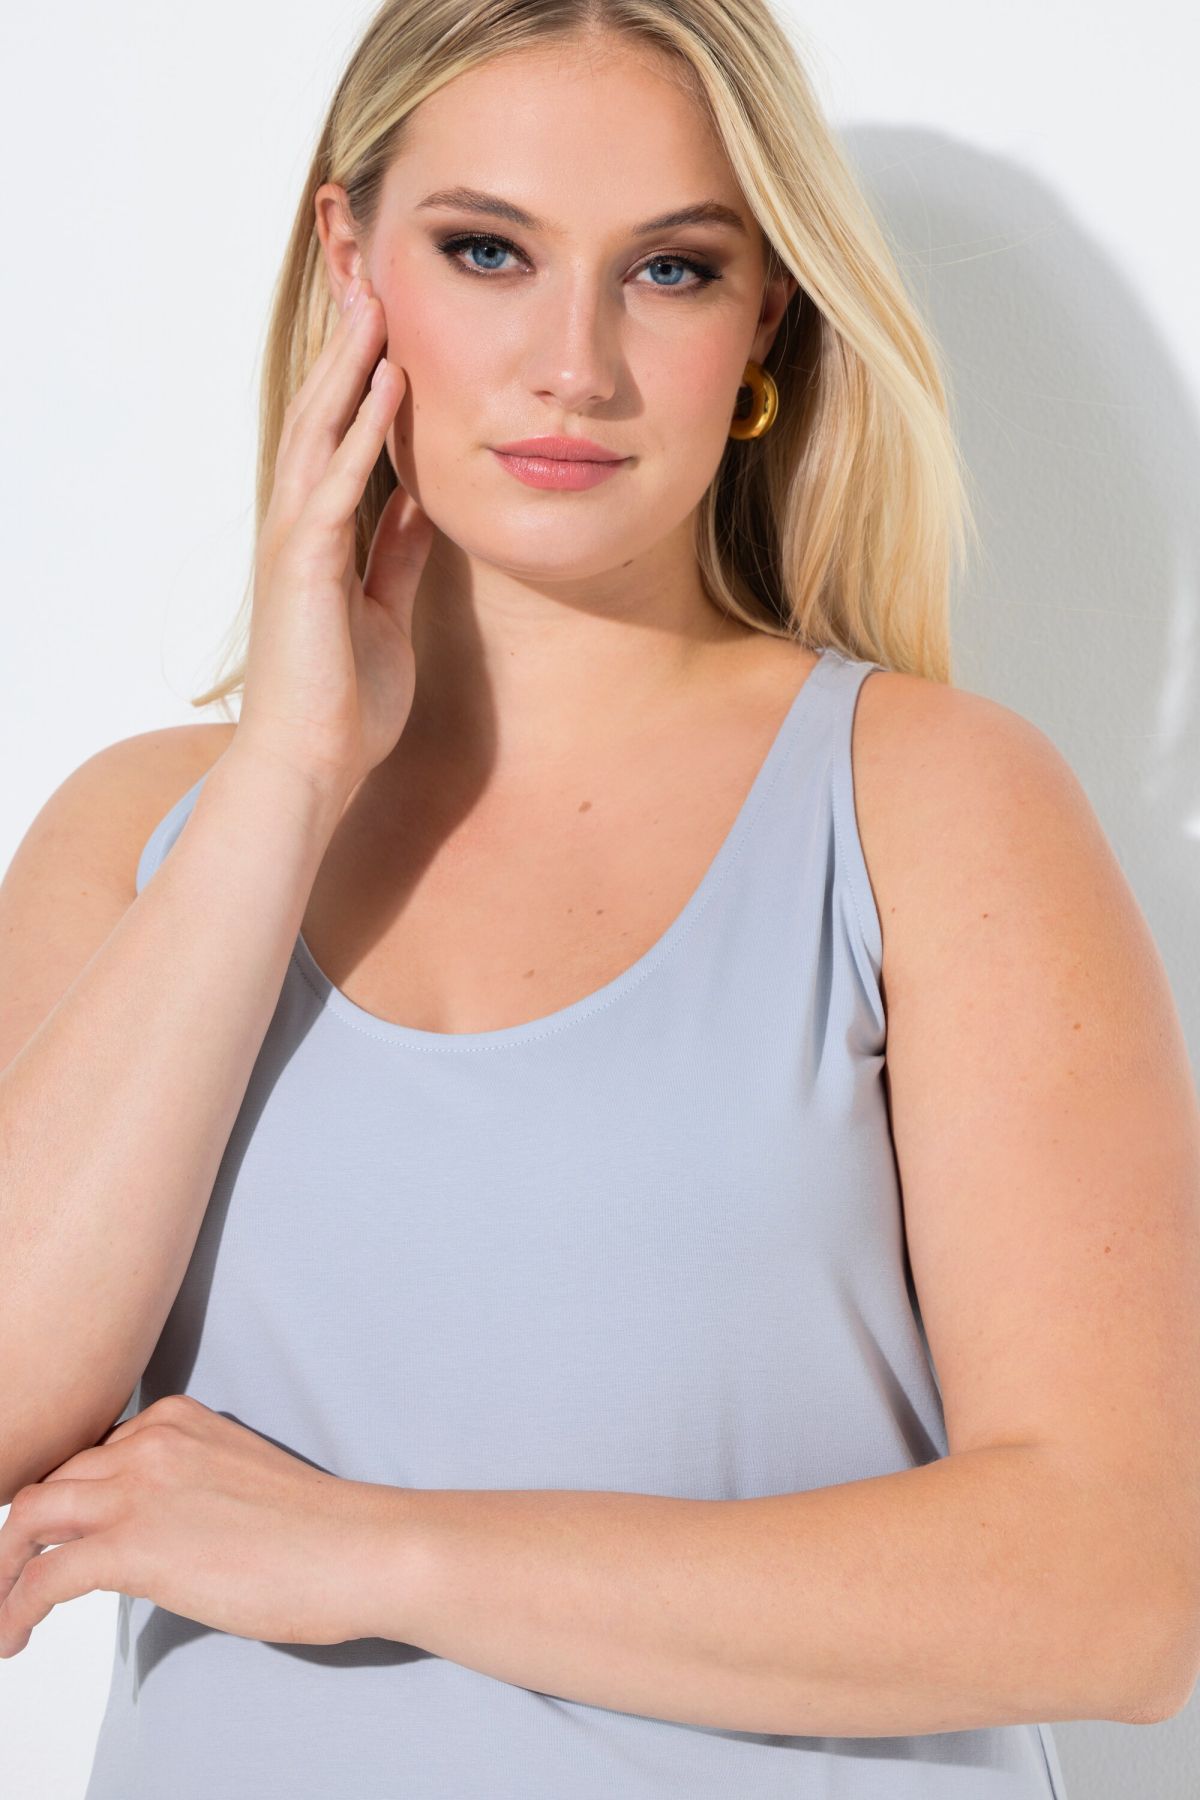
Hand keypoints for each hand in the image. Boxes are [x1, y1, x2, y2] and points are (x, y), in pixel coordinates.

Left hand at [0, 1394, 394, 1655]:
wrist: (354, 1548)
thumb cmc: (315, 1530)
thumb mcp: (236, 1476)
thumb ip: (185, 1485)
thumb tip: (150, 1535)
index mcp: (176, 1419)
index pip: (88, 1455)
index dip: (62, 1503)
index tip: (52, 1541)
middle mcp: (149, 1441)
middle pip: (50, 1479)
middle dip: (20, 1533)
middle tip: (13, 1578)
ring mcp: (139, 1489)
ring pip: (28, 1516)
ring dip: (2, 1568)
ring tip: (3, 1610)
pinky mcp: (134, 1546)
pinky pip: (44, 1574)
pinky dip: (13, 1608)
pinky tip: (14, 1634)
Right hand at [236, 271, 434, 807]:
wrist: (311, 764)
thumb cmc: (344, 700)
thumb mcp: (385, 609)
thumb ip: (396, 554)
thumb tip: (420, 504)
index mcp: (320, 535)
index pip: (340, 438)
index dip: (360, 380)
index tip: (390, 328)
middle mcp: (299, 524)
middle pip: (323, 416)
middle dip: (348, 349)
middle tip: (374, 280)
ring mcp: (296, 540)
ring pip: (321, 431)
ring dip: (350, 365)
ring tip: (377, 303)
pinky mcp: (305, 564)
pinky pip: (337, 482)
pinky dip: (362, 430)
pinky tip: (387, 383)